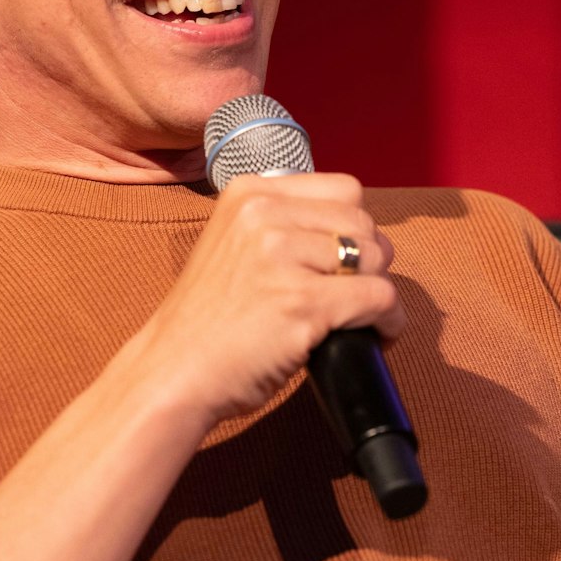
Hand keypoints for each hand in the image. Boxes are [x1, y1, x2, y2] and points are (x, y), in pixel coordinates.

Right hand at [132, 172, 400, 421]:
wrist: (172, 371)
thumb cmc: (208, 319)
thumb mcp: (233, 243)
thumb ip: (280, 224)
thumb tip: (355, 230)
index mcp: (249, 192)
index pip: (343, 188)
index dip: (354, 226)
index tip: (347, 257)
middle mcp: (263, 214)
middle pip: (363, 221)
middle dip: (370, 259)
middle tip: (355, 291)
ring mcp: (281, 257)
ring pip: (374, 258)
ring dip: (379, 290)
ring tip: (363, 315)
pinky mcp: (301, 302)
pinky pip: (377, 298)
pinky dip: (388, 321)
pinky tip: (378, 335)